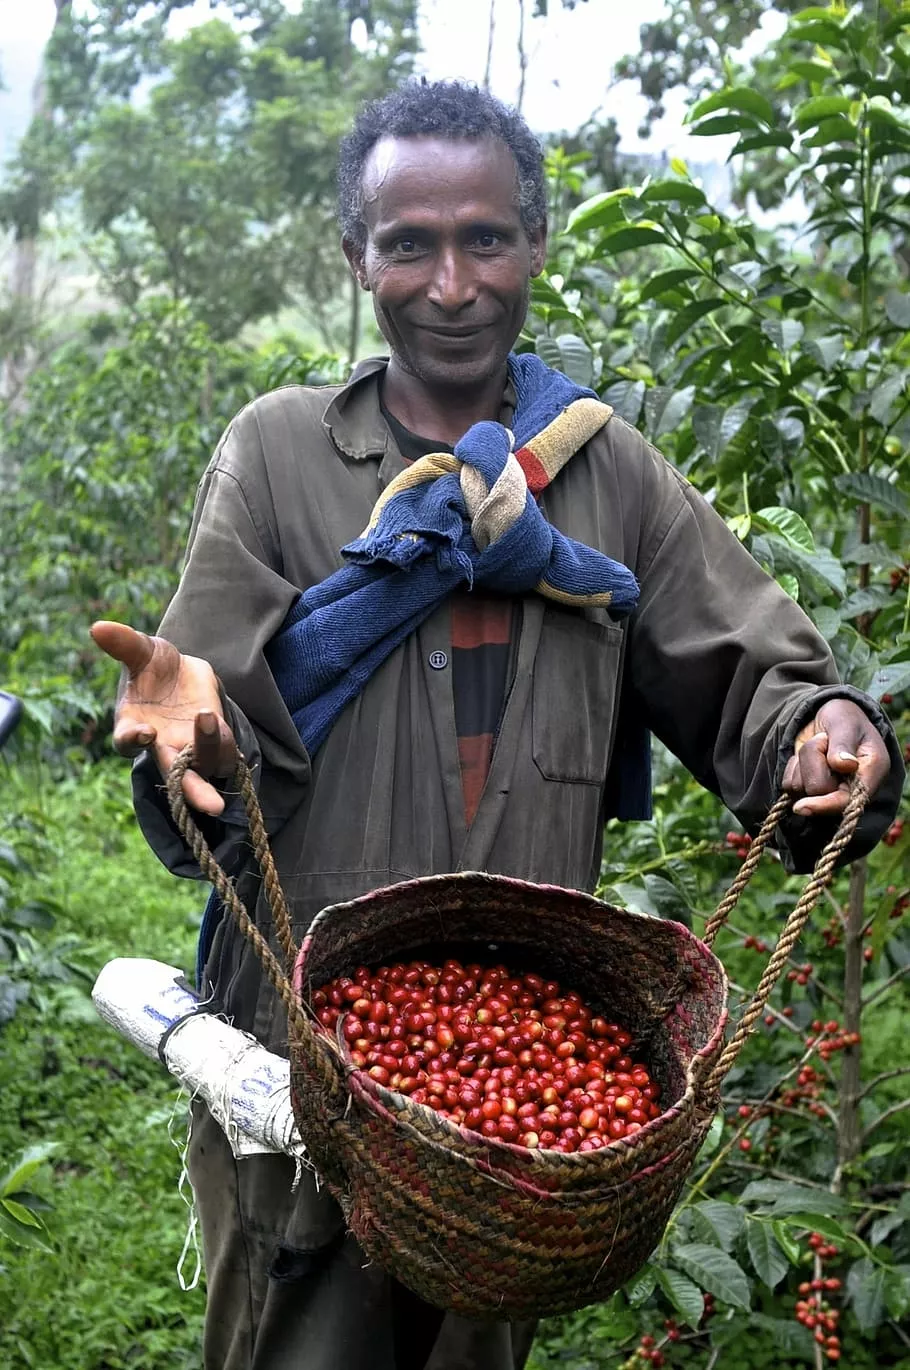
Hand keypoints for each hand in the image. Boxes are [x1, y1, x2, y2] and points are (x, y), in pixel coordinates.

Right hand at [90, 620, 237, 815]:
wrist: (184, 671)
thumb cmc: (154, 667)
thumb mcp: (142, 650)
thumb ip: (123, 644)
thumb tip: (97, 627)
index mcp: (133, 727)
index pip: (127, 743)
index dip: (132, 740)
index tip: (142, 732)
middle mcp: (162, 746)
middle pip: (176, 777)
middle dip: (193, 791)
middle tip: (211, 805)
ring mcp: (191, 748)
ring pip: (207, 764)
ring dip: (209, 747)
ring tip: (206, 716)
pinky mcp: (216, 743)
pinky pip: (224, 751)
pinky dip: (223, 739)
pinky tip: (216, 718)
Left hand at [782, 698, 889, 817]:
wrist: (831, 716)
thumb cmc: (845, 718)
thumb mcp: (846, 723)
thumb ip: (844, 743)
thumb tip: (845, 765)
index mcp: (870, 773)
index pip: (848, 800)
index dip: (825, 805)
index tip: (802, 806)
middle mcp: (851, 788)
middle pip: (818, 790)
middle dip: (812, 761)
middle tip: (823, 740)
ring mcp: (830, 791)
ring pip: (801, 787)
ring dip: (803, 762)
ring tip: (819, 745)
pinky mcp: (810, 789)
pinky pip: (789, 785)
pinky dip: (793, 767)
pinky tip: (807, 756)